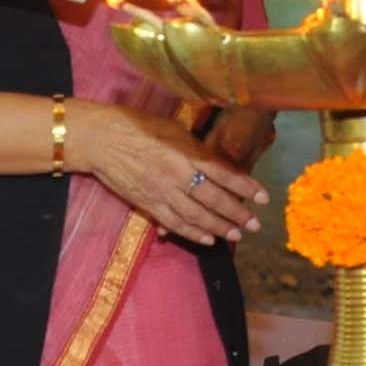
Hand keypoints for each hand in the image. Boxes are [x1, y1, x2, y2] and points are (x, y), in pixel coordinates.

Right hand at [71, 101, 265, 245]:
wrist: (102, 139)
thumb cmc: (139, 126)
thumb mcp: (174, 129)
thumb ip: (197, 149)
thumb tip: (219, 164)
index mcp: (186, 152)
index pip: (224, 173)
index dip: (246, 187)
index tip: (264, 198)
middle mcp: (178, 175)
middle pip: (214, 199)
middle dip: (237, 213)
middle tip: (254, 225)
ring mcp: (162, 192)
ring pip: (197, 216)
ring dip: (220, 227)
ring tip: (237, 234)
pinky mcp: (148, 204)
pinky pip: (175, 223)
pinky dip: (193, 233)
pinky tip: (208, 240)